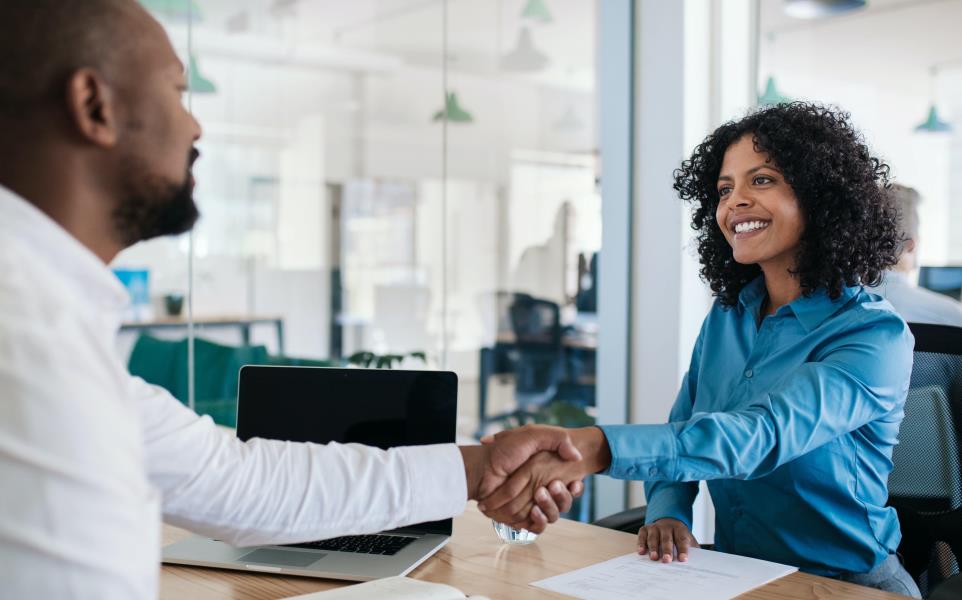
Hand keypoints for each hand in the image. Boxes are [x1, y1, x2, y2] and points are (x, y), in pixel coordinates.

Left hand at [476, 425, 610, 526]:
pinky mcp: (521, 518)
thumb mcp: (533, 434)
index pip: (570, 486)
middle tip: (556, 485)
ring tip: (541, 493)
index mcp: (546, 473)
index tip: (575, 482)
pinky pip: (537, 527)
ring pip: (553, 515)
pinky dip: (539, 521)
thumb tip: (576, 456)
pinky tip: (535, 511)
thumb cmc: (504, 450)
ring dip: (551, 506)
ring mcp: (531, 505)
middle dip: (563, 496)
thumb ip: (558, 439)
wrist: (481, 467)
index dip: (575, 487)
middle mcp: (540, 490)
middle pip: (563, 502)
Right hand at [638, 518, 698, 562]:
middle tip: (667, 560)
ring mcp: (655, 527)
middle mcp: (666, 526)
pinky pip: (642, 535)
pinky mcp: (645, 529)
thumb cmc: (679, 536)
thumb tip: (697, 563)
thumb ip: (692, 550)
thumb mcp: (688, 540)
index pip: (682, 539)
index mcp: (679, 529)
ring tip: (654, 558)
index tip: (683, 560)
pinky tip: (641, 551)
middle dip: (667, 550)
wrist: (669, 522)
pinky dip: (641, 543)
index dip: (683, 549)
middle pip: (667, 538)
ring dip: (653, 547)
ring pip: (654, 537)